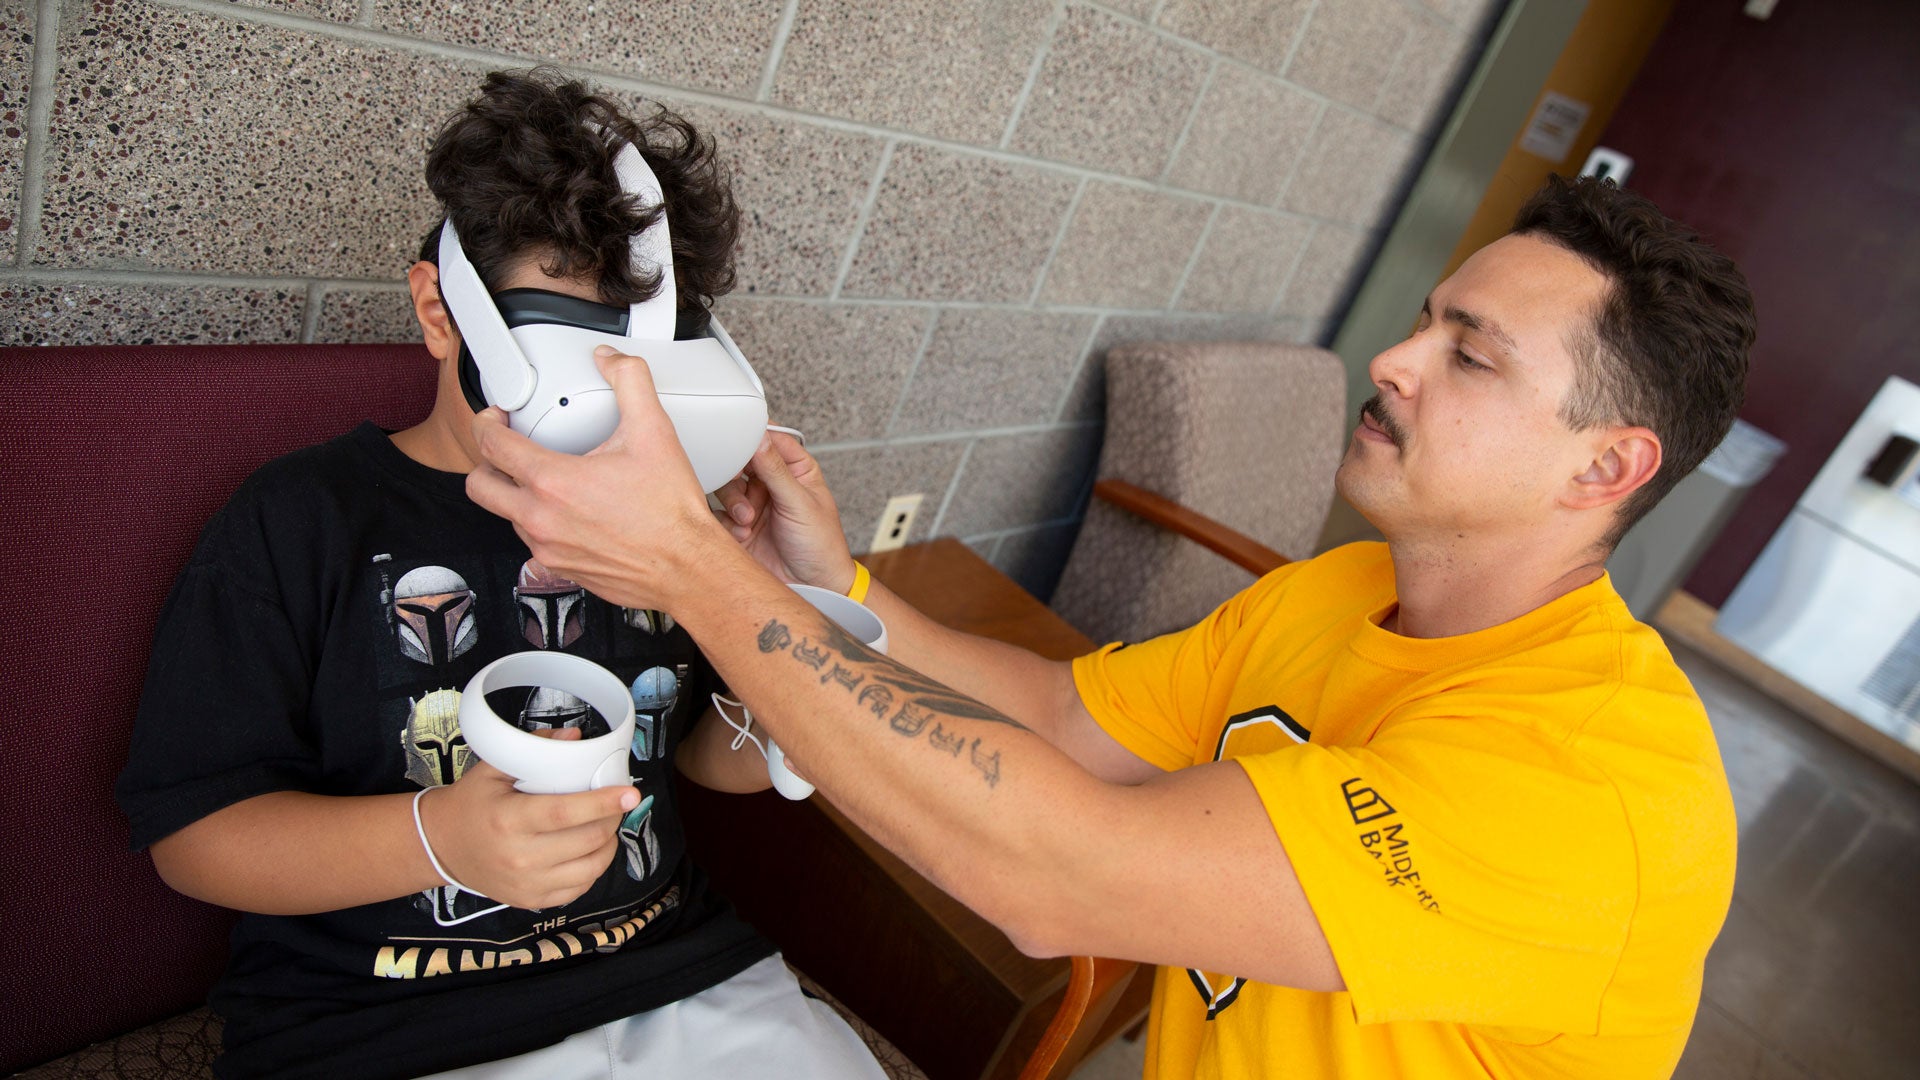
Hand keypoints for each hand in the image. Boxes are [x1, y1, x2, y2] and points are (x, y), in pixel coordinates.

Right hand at [418, 735, 639, 910]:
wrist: (441, 846)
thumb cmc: (472, 803)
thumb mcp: (493, 768)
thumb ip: (535, 749)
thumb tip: (575, 737)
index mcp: (510, 820)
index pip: (566, 813)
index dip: (603, 803)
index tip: (630, 793)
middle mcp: (519, 856)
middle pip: (587, 840)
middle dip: (611, 819)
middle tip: (617, 804)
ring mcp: (527, 884)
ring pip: (591, 868)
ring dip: (609, 844)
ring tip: (606, 825)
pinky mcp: (532, 901)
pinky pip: (579, 888)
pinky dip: (594, 868)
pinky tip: (590, 850)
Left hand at [465, 345, 723, 610]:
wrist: (688, 568)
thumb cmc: (672, 512)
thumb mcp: (654, 432)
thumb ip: (630, 382)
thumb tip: (610, 359)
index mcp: (553, 482)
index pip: (491, 445)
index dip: (486, 423)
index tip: (497, 417)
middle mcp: (540, 519)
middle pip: (479, 486)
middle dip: (486, 462)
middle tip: (507, 449)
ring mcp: (547, 548)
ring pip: (506, 515)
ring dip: (517, 495)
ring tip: (548, 480)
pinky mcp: (560, 570)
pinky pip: (533, 543)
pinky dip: (541, 524)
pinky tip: (570, 512)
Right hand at [713, 432, 857, 591]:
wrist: (813, 588)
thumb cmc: (822, 546)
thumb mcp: (800, 503)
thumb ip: (777, 470)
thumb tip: (760, 438)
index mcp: (795, 469)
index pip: (770, 438)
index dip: (752, 436)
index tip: (737, 438)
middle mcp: (771, 483)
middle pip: (741, 460)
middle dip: (736, 473)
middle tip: (739, 482)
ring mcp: (753, 503)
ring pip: (726, 486)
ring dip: (733, 501)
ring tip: (747, 518)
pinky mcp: (737, 525)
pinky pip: (719, 513)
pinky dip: (727, 521)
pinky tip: (742, 532)